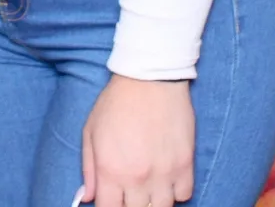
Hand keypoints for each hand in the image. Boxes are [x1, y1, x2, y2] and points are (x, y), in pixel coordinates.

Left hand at [80, 74, 193, 205]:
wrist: (150, 79)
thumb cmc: (116, 103)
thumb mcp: (90, 132)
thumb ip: (89, 169)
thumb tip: (89, 197)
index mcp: (111, 170)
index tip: (111, 201)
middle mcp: (138, 178)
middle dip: (130, 205)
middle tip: (130, 192)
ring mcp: (164, 173)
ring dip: (153, 201)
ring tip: (148, 188)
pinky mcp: (185, 164)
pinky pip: (184, 195)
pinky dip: (176, 192)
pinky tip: (166, 179)